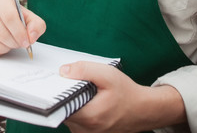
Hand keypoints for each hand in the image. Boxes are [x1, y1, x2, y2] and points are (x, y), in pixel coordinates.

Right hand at [0, 0, 45, 56]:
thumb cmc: (12, 13)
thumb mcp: (27, 15)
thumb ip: (36, 25)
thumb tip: (32, 37)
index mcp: (1, 0)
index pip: (10, 17)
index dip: (20, 33)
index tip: (27, 41)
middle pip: (2, 33)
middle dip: (15, 42)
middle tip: (20, 42)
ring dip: (6, 48)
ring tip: (11, 42)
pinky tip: (2, 44)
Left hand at [59, 61, 186, 132]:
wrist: (141, 109)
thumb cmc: (126, 92)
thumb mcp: (107, 74)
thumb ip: (84, 70)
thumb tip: (63, 71)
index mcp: (89, 116)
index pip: (60, 105)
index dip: (55, 92)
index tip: (55, 81)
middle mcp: (85, 130)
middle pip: (62, 110)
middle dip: (63, 95)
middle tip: (69, 82)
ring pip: (67, 115)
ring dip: (70, 102)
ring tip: (80, 90)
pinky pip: (74, 119)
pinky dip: (76, 108)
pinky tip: (85, 98)